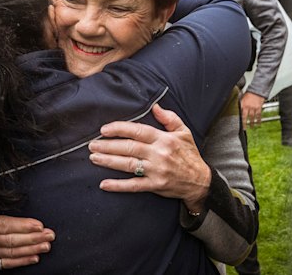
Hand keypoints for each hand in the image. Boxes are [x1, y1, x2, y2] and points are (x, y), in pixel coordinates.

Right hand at [0, 203, 54, 268]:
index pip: (6, 225)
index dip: (23, 225)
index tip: (38, 224)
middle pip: (13, 239)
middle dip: (34, 238)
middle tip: (49, 235)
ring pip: (13, 251)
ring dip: (32, 249)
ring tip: (46, 246)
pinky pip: (8, 262)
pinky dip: (22, 261)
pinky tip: (34, 258)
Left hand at [88, 104, 210, 213]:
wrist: (200, 181)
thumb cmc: (190, 155)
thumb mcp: (184, 132)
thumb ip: (169, 118)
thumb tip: (154, 106)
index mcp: (164, 139)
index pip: (138, 131)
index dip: (119, 129)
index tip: (104, 130)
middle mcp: (159, 154)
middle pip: (129, 147)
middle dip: (108, 146)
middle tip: (92, 145)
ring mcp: (156, 171)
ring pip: (128, 165)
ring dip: (109, 161)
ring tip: (94, 158)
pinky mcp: (155, 186)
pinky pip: (134, 185)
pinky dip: (118, 185)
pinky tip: (104, 184)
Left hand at [240, 91, 264, 128]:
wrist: (257, 90)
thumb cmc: (250, 94)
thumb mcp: (242, 98)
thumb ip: (240, 104)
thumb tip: (238, 109)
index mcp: (242, 104)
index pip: (239, 113)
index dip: (238, 118)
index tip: (237, 124)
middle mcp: (247, 106)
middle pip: (245, 117)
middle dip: (244, 123)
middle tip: (244, 128)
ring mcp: (253, 108)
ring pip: (252, 117)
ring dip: (252, 123)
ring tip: (252, 127)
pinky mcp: (259, 108)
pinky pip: (258, 115)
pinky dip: (258, 120)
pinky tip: (258, 123)